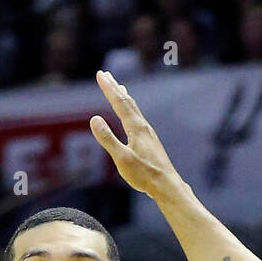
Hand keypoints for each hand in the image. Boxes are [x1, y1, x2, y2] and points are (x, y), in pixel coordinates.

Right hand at [90, 71, 179, 199]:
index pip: (119, 103)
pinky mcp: (150, 142)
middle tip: (105, 74)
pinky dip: (131, 110)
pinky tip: (132, 116)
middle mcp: (143, 126)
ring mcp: (148, 134)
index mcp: (136, 128)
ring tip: (119, 88)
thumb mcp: (122, 158)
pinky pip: (138, 119)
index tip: (100, 74)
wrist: (167, 185)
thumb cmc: (144, 174)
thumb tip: (94, 119)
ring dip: (124, 97)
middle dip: (115, 88)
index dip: (109, 88)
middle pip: (127, 102)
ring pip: (134, 110)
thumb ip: (108, 139)